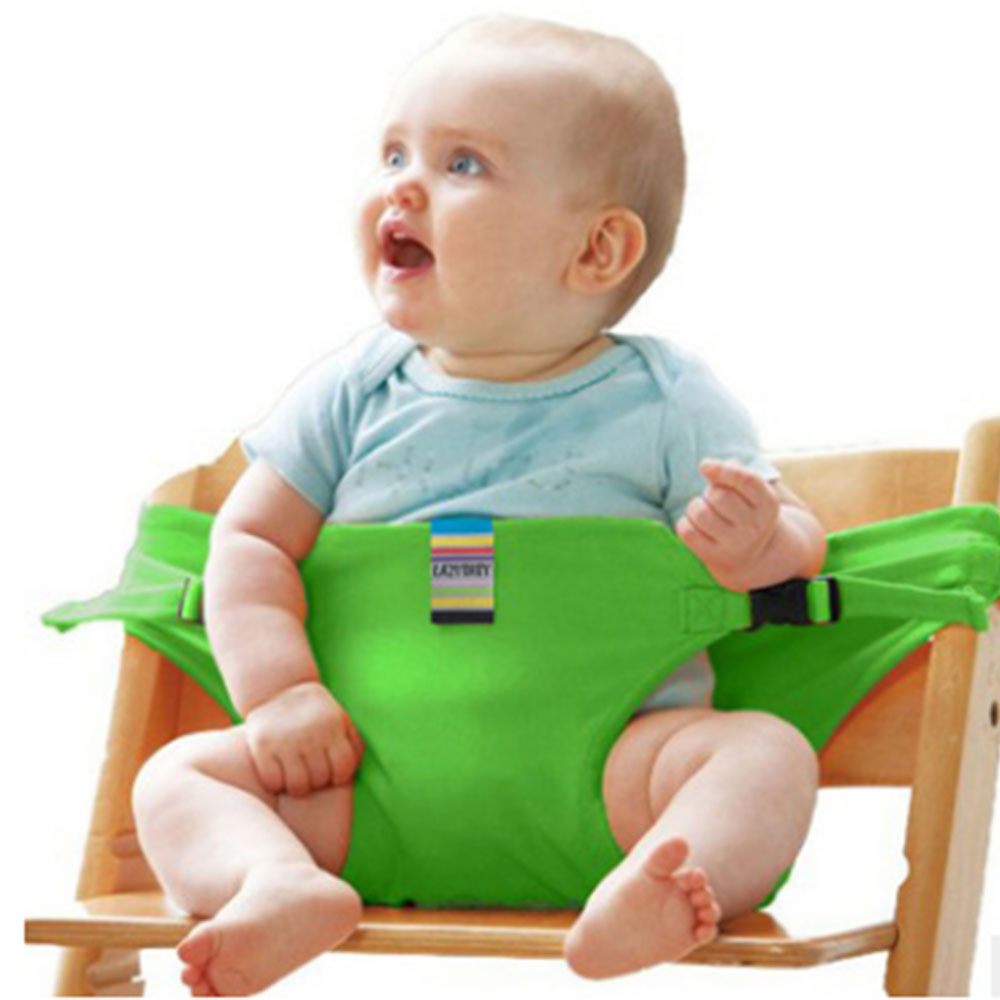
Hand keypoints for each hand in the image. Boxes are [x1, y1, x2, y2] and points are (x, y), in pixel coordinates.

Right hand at [243, 680, 364, 796]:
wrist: (277, 687)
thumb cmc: (315, 712)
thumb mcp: (339, 718)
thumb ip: (353, 743)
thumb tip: (357, 766)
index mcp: (332, 725)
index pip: (342, 769)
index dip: (338, 776)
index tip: (330, 771)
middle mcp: (309, 733)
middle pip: (319, 779)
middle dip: (317, 780)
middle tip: (309, 769)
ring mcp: (284, 739)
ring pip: (297, 785)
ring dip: (297, 785)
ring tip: (295, 772)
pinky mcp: (261, 745)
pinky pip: (272, 781)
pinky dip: (275, 782)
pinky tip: (277, 770)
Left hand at [676, 458, 780, 589]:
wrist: (753, 556)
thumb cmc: (747, 513)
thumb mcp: (752, 494)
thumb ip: (736, 474)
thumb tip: (709, 467)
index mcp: (768, 505)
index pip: (747, 481)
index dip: (723, 470)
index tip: (704, 466)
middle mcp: (755, 527)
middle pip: (719, 496)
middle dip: (710, 492)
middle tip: (713, 499)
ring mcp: (735, 544)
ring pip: (701, 513)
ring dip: (695, 506)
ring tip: (702, 510)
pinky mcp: (715, 557)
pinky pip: (688, 532)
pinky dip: (684, 523)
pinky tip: (693, 524)